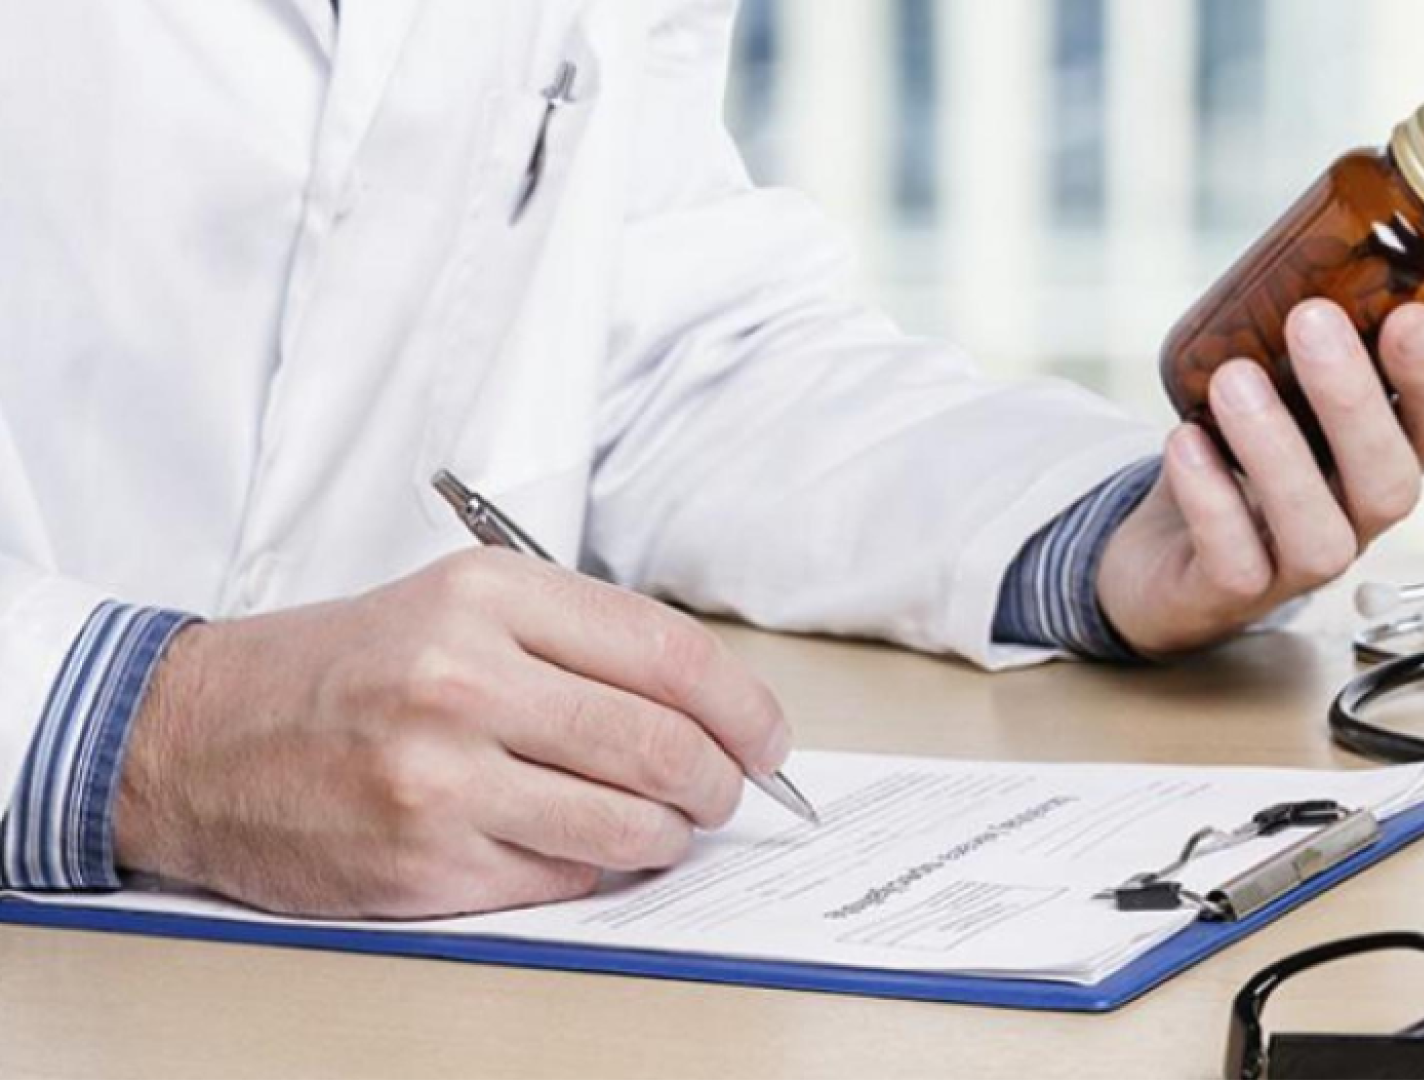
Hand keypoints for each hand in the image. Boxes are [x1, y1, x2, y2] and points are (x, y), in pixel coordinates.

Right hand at [114, 549, 790, 917]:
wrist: (195, 738)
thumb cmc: (343, 669)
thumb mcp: (458, 604)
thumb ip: (581, 642)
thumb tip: (711, 707)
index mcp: (488, 596)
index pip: (671, 655)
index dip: (745, 706)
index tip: (769, 737)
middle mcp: (465, 679)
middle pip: (664, 744)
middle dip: (723, 780)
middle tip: (729, 791)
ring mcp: (442, 777)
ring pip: (630, 823)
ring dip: (672, 833)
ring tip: (666, 824)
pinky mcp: (425, 862)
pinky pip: (566, 875)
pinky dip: (597, 865)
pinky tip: (584, 845)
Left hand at [1097, 300, 1423, 656]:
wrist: (1160, 551)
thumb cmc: (1234, 456)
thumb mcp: (1278, 390)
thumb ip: (1303, 334)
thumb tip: (1314, 228)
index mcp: (1382, 457)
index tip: (1409, 316)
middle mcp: (1355, 516)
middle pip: (1390, 483)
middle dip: (1355, 401)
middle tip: (1311, 320)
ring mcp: (1297, 564)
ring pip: (1318, 533)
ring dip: (1278, 451)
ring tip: (1234, 380)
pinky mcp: (1232, 593)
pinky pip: (1236, 562)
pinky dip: (1212, 501)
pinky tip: (1185, 444)